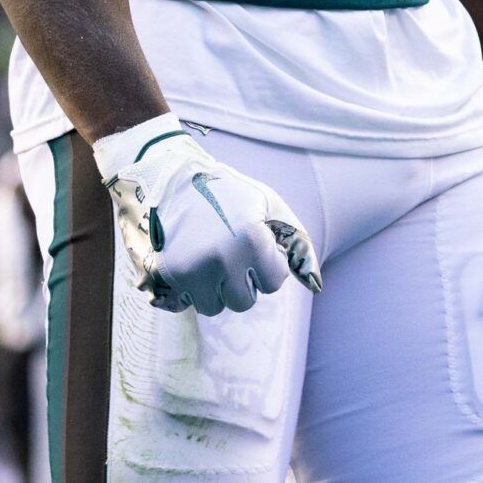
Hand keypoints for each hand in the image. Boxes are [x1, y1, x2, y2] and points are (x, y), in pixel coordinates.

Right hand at [95, 115, 321, 316]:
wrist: (172, 176)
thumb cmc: (229, 192)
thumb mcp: (270, 206)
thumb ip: (297, 243)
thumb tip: (315, 284)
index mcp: (251, 240)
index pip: (274, 282)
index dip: (267, 264)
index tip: (253, 245)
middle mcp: (221, 259)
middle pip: (243, 302)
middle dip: (241, 282)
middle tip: (230, 254)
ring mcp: (191, 269)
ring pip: (213, 307)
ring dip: (214, 289)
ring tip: (208, 258)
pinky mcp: (166, 275)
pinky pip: (185, 304)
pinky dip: (189, 289)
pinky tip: (189, 262)